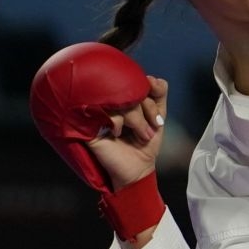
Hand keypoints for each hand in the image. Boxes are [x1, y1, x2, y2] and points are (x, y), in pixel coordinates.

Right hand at [87, 75, 168, 190]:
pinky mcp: (89, 123)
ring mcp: (99, 111)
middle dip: (148, 109)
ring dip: (136, 118)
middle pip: (131, 88)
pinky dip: (118, 122)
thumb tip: (151, 78)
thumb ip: (159, 95)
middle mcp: (112, 101)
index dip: (154, 94)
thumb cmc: (145, 144)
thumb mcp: (158, 118)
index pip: (141, 81)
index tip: (159, 120)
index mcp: (126, 97)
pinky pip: (104, 111)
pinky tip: (117, 133)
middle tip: (151, 129)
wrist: (136, 169)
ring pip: (119, 99)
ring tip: (141, 134)